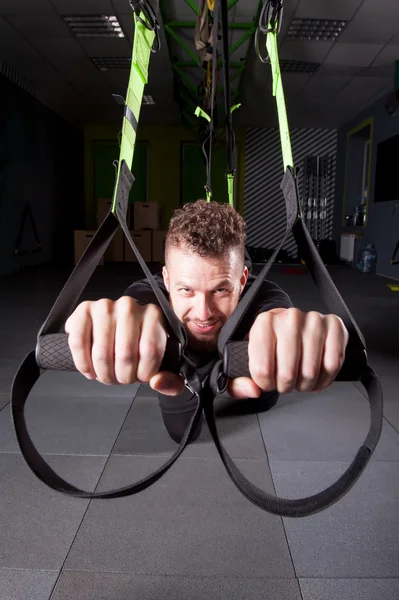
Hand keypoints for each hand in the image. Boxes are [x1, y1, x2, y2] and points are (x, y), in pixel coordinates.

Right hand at [64, 297, 184, 394]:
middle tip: (121, 379)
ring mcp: (105, 306)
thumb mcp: (162, 364)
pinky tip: (90, 370)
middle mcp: (129, 306)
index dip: (143, 374)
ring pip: (102, 352)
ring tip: (107, 375)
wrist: (118, 328)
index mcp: (153, 315)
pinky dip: (83, 363)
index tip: (139, 378)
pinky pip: (79, 343)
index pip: (150, 351)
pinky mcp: (84, 310)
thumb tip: (157, 382)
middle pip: (125, 354)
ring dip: (103, 373)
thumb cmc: (139, 346)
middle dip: (122, 376)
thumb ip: (170, 381)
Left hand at [226, 307, 348, 397]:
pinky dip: (324, 379)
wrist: (292, 325)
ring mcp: (314, 320)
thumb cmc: (271, 344)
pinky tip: (316, 378)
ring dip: (305, 384)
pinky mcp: (334, 326)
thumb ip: (239, 382)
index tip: (267, 383)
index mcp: (264, 322)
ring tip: (299, 381)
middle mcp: (289, 317)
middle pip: (287, 372)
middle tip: (285, 384)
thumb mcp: (247, 360)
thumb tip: (252, 390)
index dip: (265, 384)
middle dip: (285, 386)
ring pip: (311, 371)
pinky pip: (332, 364)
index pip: (262, 368)